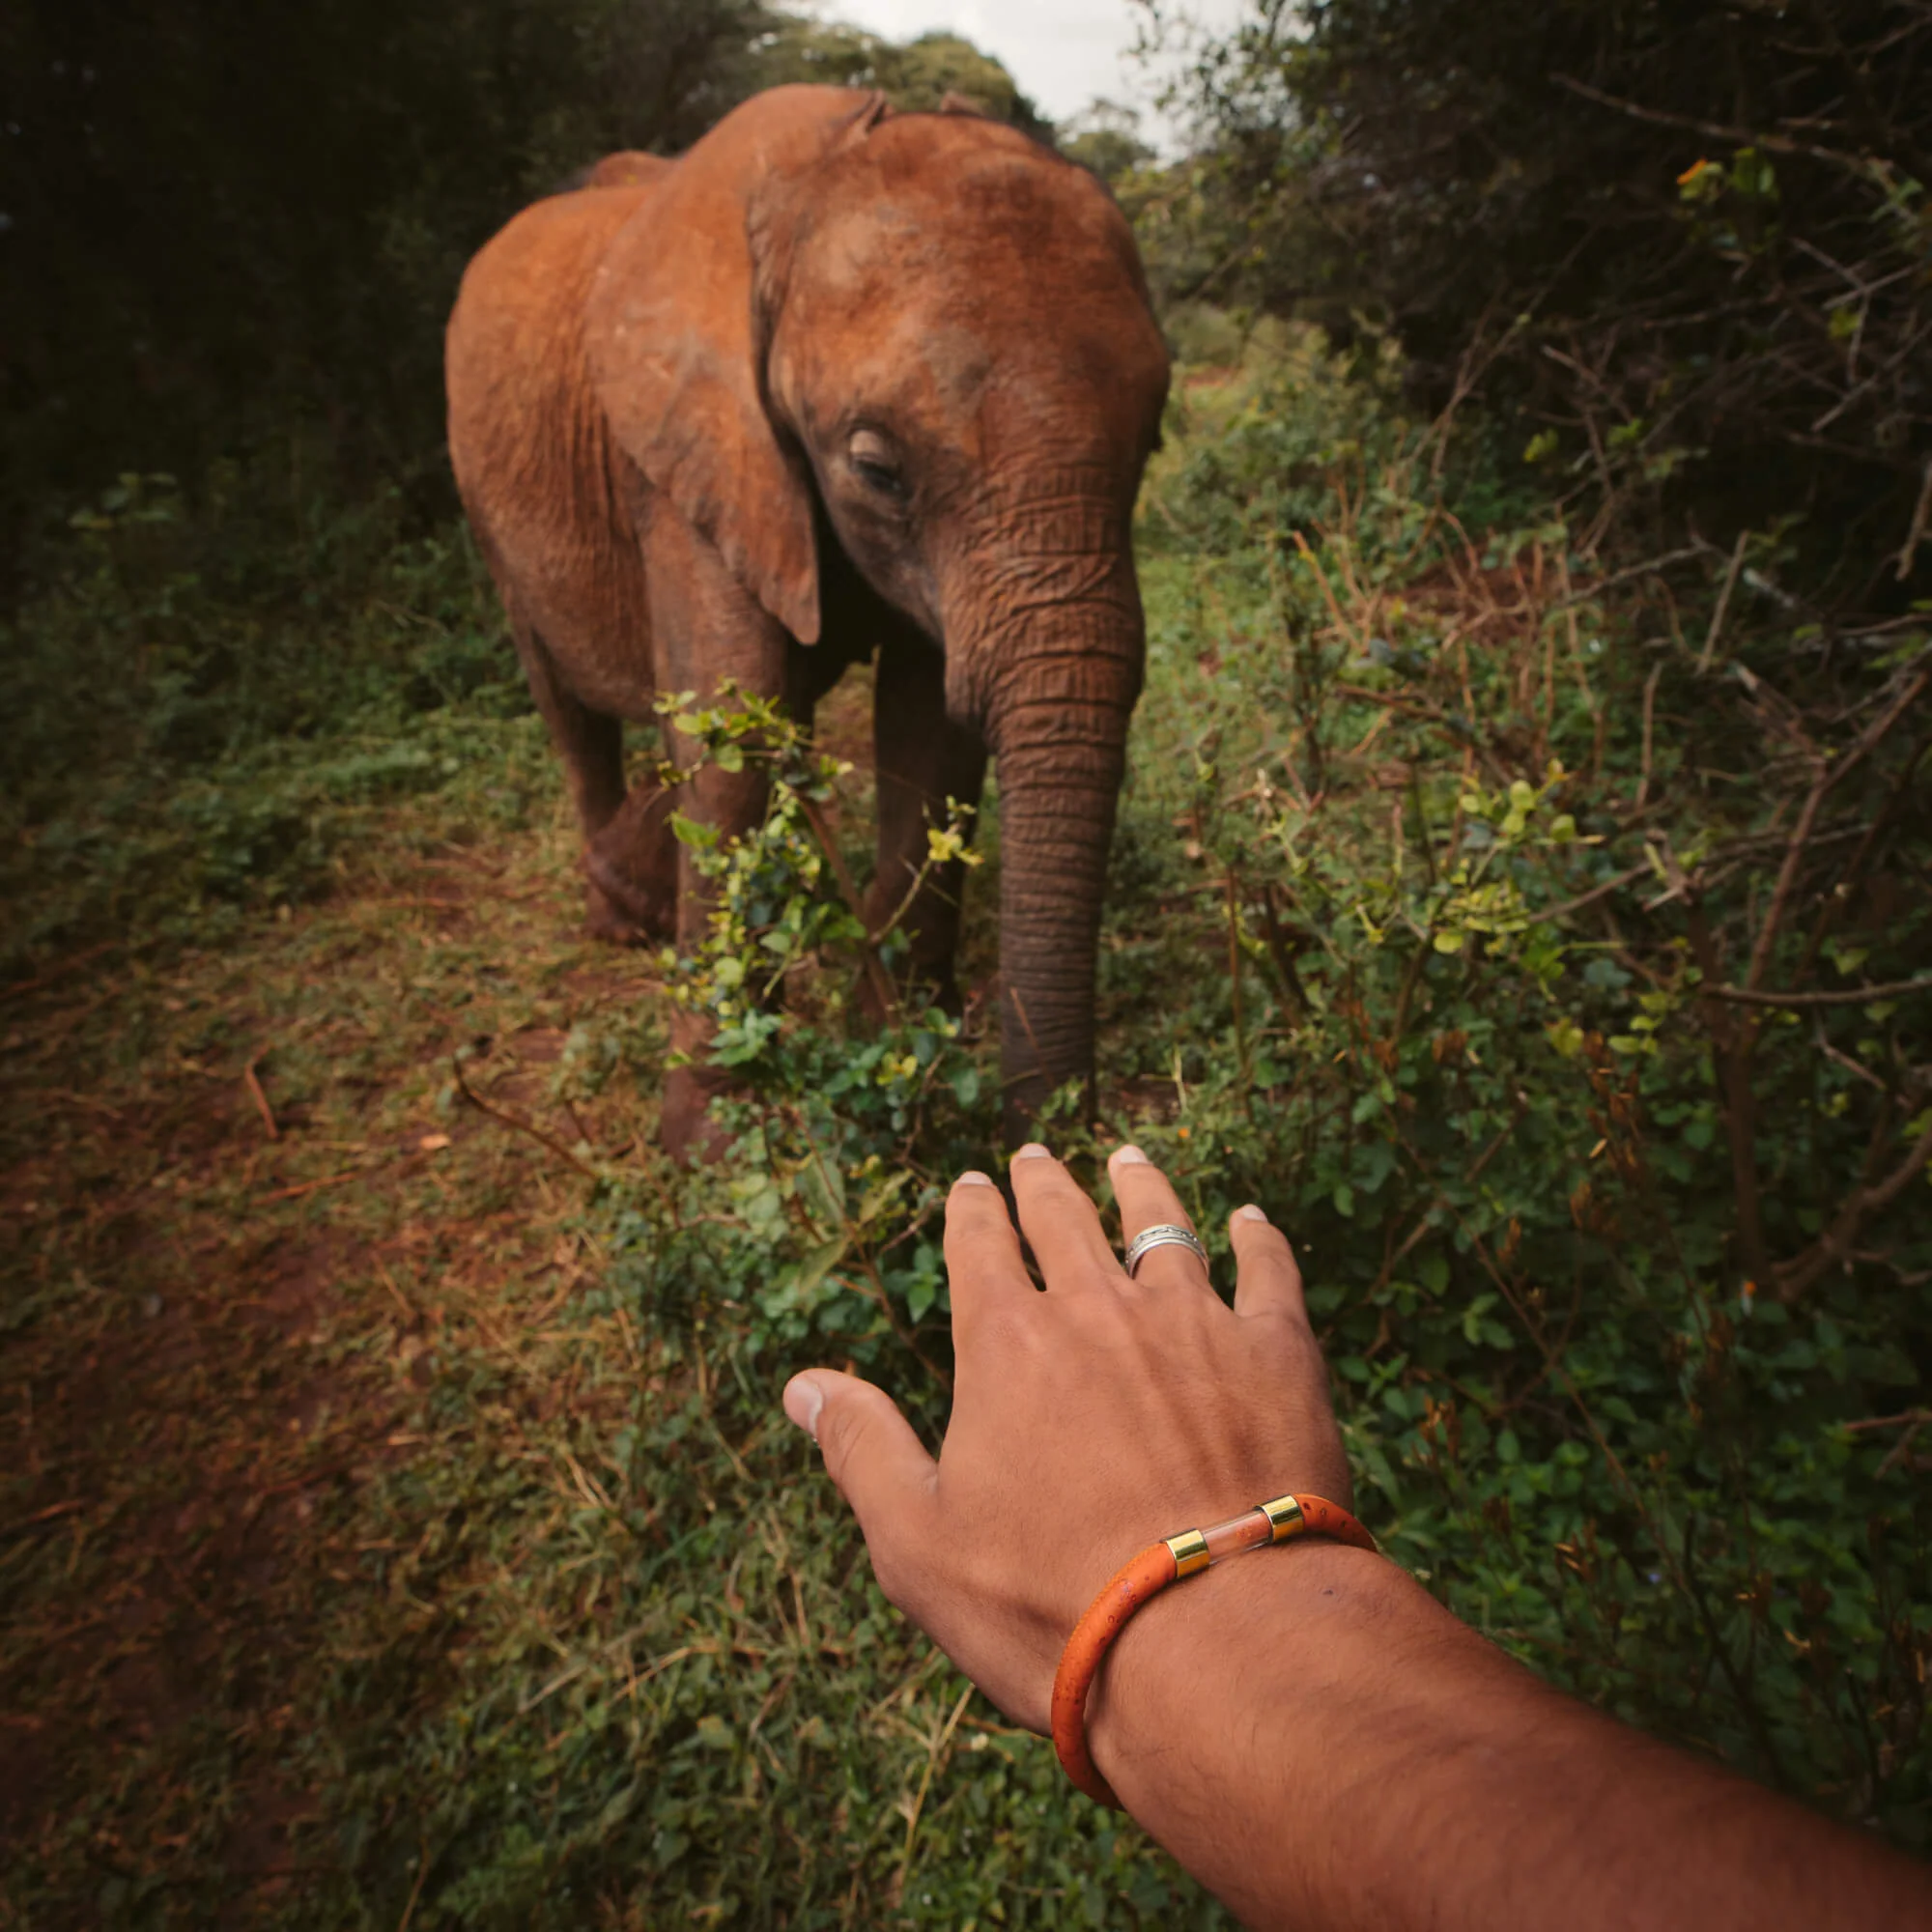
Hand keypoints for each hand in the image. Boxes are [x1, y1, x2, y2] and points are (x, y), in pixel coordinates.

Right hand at [781, 1142, 1351, 1732]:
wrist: (1215, 1641)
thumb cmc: (1050, 1603)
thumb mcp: (918, 1543)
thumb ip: (861, 1448)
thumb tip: (801, 1383)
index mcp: (1006, 1343)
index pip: (978, 1247)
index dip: (971, 1210)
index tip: (971, 1186)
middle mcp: (1098, 1308)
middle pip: (1065, 1219)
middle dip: (1044, 1183)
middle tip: (1036, 1155)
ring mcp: (1195, 1323)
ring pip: (1161, 1226)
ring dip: (1141, 1188)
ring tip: (1129, 1159)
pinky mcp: (1278, 1356)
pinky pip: (1266, 1272)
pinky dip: (1256, 1239)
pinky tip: (1249, 1220)